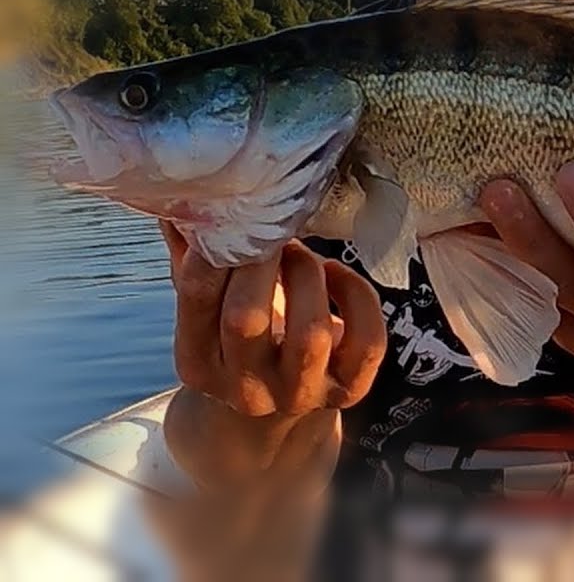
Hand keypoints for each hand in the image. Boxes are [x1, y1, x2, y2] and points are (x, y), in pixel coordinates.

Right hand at [161, 222, 386, 417]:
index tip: (231, 222)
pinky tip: (337, 275)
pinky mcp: (349, 390)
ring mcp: (300, 393)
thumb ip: (192, 257)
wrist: (280, 404)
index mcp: (198, 364)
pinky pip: (365, 341)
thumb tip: (179, 199)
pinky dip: (356, 296)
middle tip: (270, 231)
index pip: (196, 298)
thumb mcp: (212, 305)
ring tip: (301, 253)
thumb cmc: (242, 338)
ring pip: (310, 333)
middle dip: (261, 260)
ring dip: (306, 275)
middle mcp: (245, 389)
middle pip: (246, 318)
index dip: (215, 249)